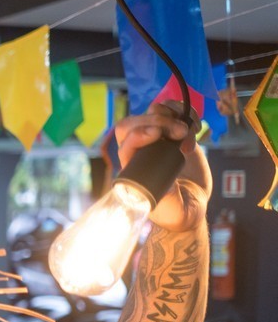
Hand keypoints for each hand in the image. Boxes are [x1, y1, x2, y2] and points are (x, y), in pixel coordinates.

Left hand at [114, 101, 211, 231]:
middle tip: (182, 132)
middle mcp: (141, 150)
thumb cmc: (175, 211)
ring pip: (155, 112)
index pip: (126, 142)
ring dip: (173, 114)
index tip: (158, 134)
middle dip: (159, 121)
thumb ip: (165, 195)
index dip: (139, 134)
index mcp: (133, 166)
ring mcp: (158, 139)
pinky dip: (186, 112)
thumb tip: (160, 177)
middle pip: (137, 121)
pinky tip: (196, 127)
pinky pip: (174, 111)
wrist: (191, 204)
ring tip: (190, 132)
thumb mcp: (170, 208)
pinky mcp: (174, 134)